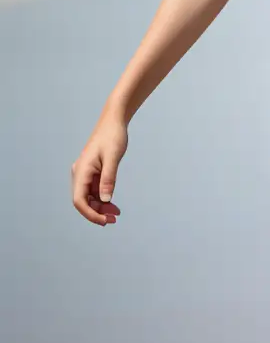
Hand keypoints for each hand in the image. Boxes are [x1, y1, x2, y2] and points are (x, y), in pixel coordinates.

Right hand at [71, 111, 127, 225]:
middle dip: (97, 212)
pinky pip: (94, 189)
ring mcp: (85, 173)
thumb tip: (105, 200)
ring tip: (115, 214)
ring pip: (89, 196)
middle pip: (83, 201)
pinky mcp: (92, 172)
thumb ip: (108, 179)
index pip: (79, 200)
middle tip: (113, 219)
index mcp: (81, 171)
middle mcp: (80, 174)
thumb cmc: (113, 136)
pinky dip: (103, 197)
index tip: (104, 220)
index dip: (90, 213)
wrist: (114, 121)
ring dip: (100, 206)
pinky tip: (112, 204)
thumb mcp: (113, 158)